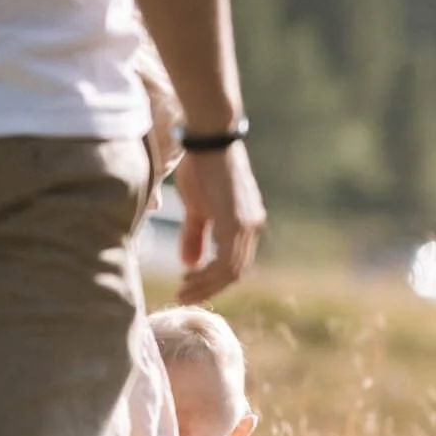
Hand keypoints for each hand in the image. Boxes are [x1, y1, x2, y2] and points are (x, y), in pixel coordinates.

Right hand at [174, 144, 266, 300]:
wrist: (208, 138)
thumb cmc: (201, 167)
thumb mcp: (196, 207)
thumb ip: (195, 235)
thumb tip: (190, 263)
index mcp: (245, 224)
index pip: (234, 264)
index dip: (213, 280)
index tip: (189, 287)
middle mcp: (252, 226)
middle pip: (235, 271)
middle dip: (209, 287)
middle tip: (185, 297)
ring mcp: (247, 224)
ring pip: (232, 269)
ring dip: (207, 284)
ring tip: (184, 291)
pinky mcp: (237, 221)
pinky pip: (227, 259)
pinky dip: (209, 274)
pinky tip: (190, 277)